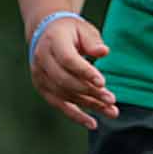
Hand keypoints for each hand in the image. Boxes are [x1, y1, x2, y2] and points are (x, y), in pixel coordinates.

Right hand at [30, 15, 117, 129]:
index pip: (68, 60)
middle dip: (90, 92)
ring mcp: (40, 76)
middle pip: (66, 81)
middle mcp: (42, 60)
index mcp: (52, 42)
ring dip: (88, 105)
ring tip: (111, 111)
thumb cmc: (70, 31)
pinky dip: (76, 115)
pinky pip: (59, 105)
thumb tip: (103, 52)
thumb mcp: (83, 30)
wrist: (46, 33)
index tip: (103, 82)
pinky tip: (93, 123)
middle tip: (112, 99)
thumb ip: (93, 42)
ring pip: (65, 95)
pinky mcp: (43, 88)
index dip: (85, 72)